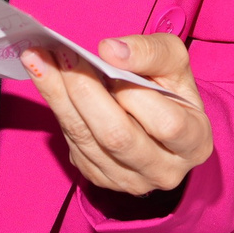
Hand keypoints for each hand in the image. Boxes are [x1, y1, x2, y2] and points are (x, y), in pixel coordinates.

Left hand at [23, 34, 212, 195]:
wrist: (160, 124)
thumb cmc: (171, 90)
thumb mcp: (175, 63)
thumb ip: (151, 52)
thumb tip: (110, 51)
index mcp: (195, 144)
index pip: (166, 123)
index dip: (135, 94)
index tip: (106, 59)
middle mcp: (164, 171)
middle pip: (117, 137)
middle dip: (85, 91)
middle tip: (60, 55)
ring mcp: (129, 181)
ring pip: (87, 140)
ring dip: (58, 96)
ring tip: (39, 59)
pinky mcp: (100, 177)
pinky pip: (73, 144)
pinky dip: (56, 107)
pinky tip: (45, 78)